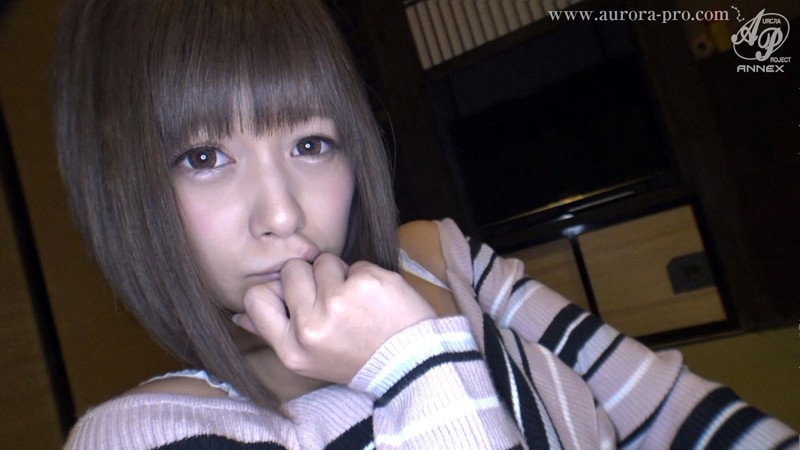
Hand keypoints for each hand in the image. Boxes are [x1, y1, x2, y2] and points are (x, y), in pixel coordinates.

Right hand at [236, 253, 435, 383]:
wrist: (410, 362)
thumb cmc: (355, 357)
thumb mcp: (308, 359)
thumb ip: (272, 332)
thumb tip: (239, 316)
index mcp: (292, 349)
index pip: (255, 297)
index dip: (275, 290)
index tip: (295, 298)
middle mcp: (311, 327)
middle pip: (291, 270)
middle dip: (311, 278)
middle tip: (334, 303)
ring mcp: (339, 302)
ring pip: (323, 261)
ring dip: (340, 275)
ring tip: (356, 302)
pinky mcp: (367, 283)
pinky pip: (355, 263)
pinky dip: (365, 276)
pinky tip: (375, 300)